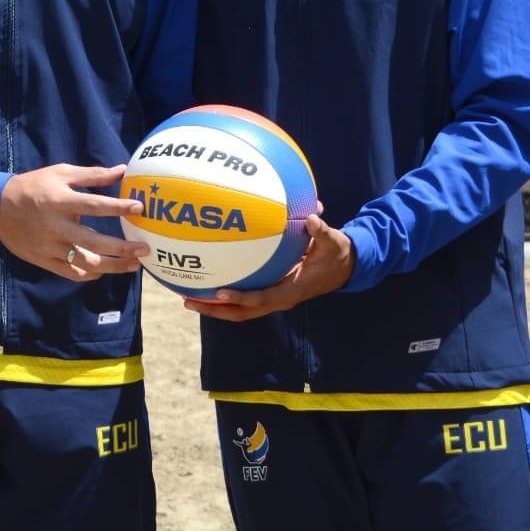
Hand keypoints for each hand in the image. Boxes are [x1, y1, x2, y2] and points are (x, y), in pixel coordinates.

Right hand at [0, 163, 150, 280]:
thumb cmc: (33, 186)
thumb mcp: (60, 173)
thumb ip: (91, 174)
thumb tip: (122, 170)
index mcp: (59, 201)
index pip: (94, 206)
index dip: (118, 208)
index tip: (139, 208)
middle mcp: (55, 226)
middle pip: (94, 242)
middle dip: (122, 248)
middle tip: (144, 249)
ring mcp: (49, 246)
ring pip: (85, 262)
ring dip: (112, 266)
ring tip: (133, 265)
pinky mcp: (44, 260)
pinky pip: (71, 272)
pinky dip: (90, 274)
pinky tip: (104, 271)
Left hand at [183, 213, 354, 321]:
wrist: (343, 268)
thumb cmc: (335, 253)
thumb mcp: (333, 242)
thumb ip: (321, 231)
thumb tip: (312, 217)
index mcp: (292, 290)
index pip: (263, 299)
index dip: (242, 298)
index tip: (220, 292)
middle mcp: (279, 299)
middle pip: (242, 313)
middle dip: (215, 310)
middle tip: (188, 301)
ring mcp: (273, 299)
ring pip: (239, 311)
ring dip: (214, 308)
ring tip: (186, 298)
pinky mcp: (269, 293)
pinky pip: (243, 300)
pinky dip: (224, 297)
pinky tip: (205, 283)